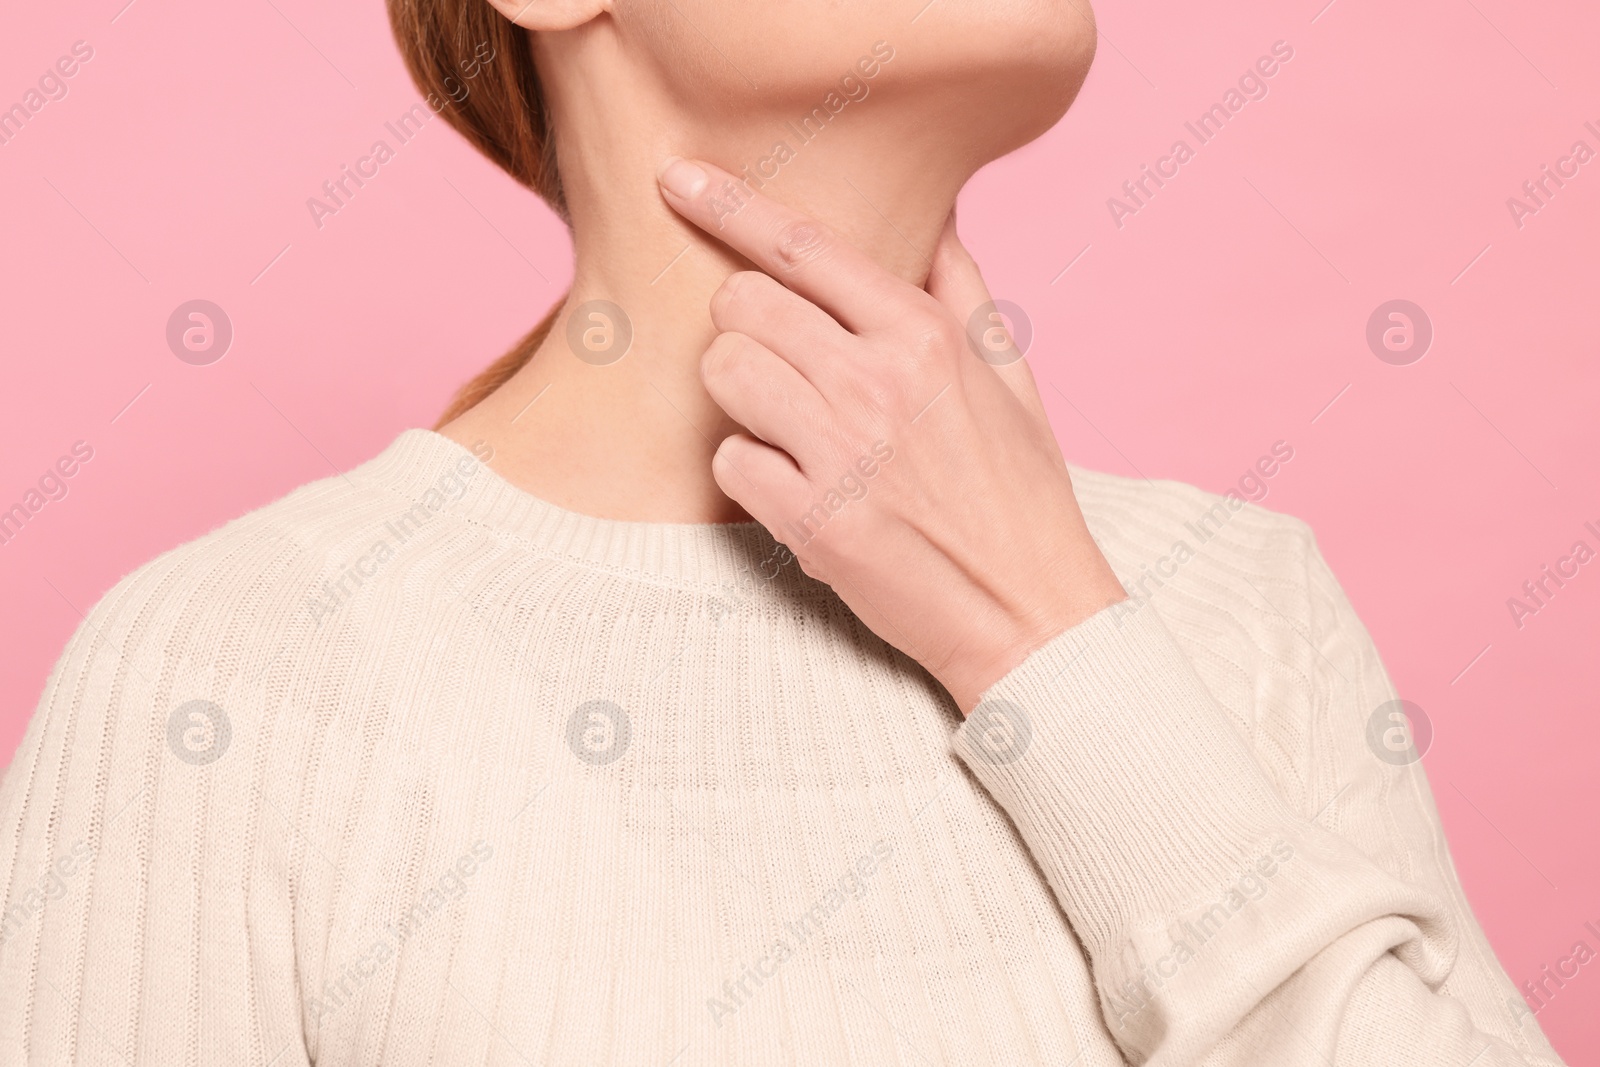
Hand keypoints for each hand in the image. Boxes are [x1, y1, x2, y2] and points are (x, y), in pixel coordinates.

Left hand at [657, 157, 1127, 711]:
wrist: (1030, 609)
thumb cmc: (1021, 490)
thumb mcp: (1010, 374)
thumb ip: (960, 286)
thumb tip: (935, 210)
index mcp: (924, 335)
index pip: (803, 245)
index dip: (728, 202)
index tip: (678, 177)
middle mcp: (877, 381)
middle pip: (741, 303)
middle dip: (746, 324)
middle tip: (782, 363)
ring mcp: (841, 453)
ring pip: (723, 372)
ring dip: (740, 393)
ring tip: (788, 423)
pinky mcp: (812, 521)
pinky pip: (728, 460)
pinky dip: (749, 472)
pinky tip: (796, 488)